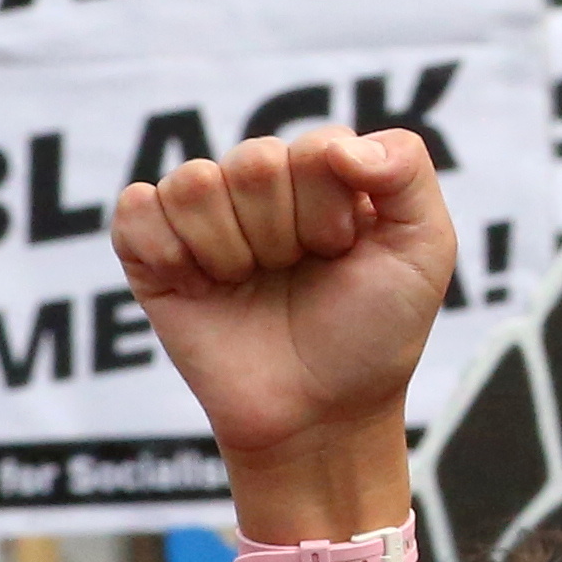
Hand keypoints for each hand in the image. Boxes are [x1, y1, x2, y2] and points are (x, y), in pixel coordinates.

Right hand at [113, 133, 454, 517]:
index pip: (315, 147)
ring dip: (229, 249)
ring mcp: (202, 216)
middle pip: (253, 161)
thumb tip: (340, 145)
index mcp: (322, 169)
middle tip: (293, 274)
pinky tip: (198, 286)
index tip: (343, 254)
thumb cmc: (374, 333)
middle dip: (283, 233)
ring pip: (194, 183)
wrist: (318, 416)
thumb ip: (408, 169)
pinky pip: (137, 210)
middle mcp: (260, 183)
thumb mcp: (424, 248)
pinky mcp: (150, 252)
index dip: (330, 211)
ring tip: (249, 285)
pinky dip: (167, 252)